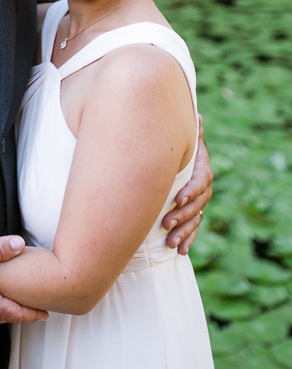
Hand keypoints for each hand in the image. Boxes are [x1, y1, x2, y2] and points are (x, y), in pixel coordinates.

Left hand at [162, 118, 212, 254]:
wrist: (173, 157)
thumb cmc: (174, 146)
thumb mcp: (181, 140)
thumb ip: (189, 133)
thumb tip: (198, 115)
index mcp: (201, 169)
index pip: (200, 181)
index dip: (190, 191)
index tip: (176, 199)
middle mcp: (203, 187)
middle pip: (197, 204)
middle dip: (182, 215)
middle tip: (165, 223)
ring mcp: (199, 202)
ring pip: (195, 219)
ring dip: (184, 232)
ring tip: (170, 242)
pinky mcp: (192, 214)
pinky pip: (193, 229)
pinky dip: (188, 240)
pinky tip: (181, 252)